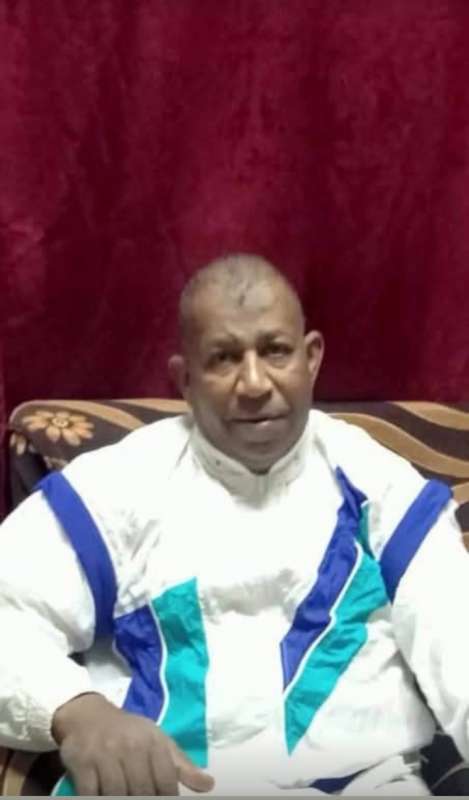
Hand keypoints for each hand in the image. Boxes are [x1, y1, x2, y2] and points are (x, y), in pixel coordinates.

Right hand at [52, 692, 214, 795]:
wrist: (88, 714)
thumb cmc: (129, 732)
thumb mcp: (157, 741)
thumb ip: (182, 765)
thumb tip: (209, 785)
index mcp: (153, 742)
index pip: (166, 781)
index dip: (166, 798)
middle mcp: (130, 746)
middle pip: (141, 791)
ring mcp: (105, 754)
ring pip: (117, 794)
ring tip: (125, 798)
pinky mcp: (82, 762)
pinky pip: (91, 792)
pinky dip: (97, 798)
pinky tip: (103, 796)